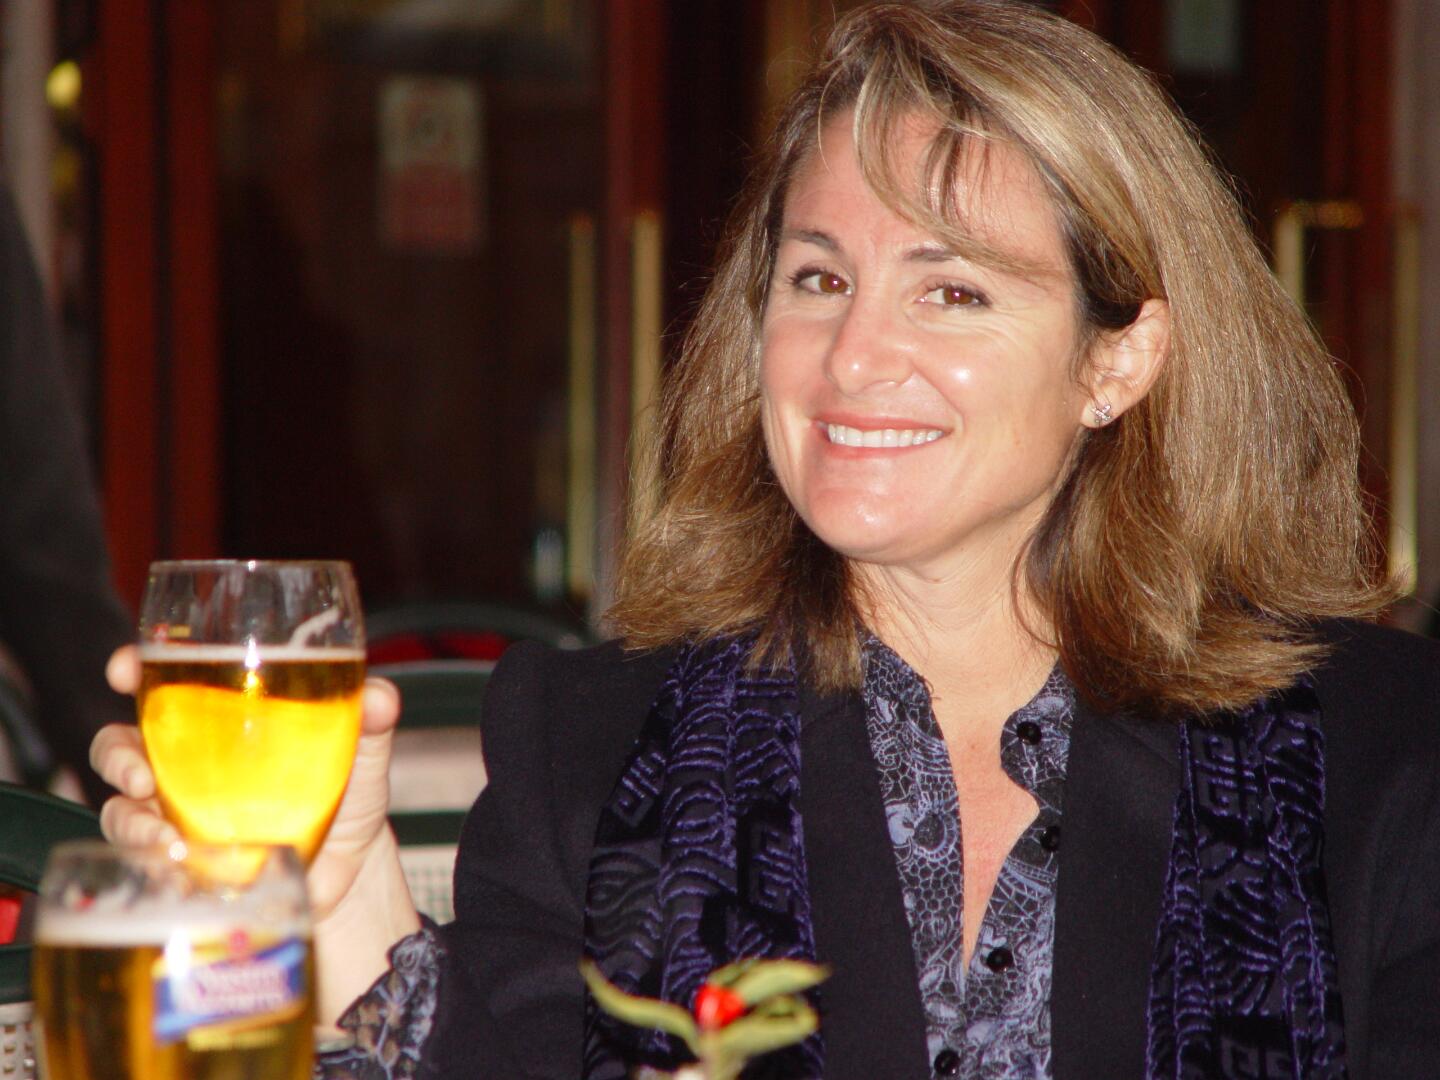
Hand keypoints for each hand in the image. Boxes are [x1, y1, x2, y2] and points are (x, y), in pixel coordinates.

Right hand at [90, 645, 403, 921]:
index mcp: (222, 717)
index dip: (135, 669)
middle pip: (121, 741)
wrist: (352, 867)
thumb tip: (379, 698)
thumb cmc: (348, 792)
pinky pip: (144, 852)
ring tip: (162, 829)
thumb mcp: (363, 749)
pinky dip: (149, 856)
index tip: (126, 670)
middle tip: (140, 770)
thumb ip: (371, 718)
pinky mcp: (184, 854)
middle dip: (115, 753)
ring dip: (129, 814)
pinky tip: (176, 859)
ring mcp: (180, 808)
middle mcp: (189, 758)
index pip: (163, 682)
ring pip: (122, 801)